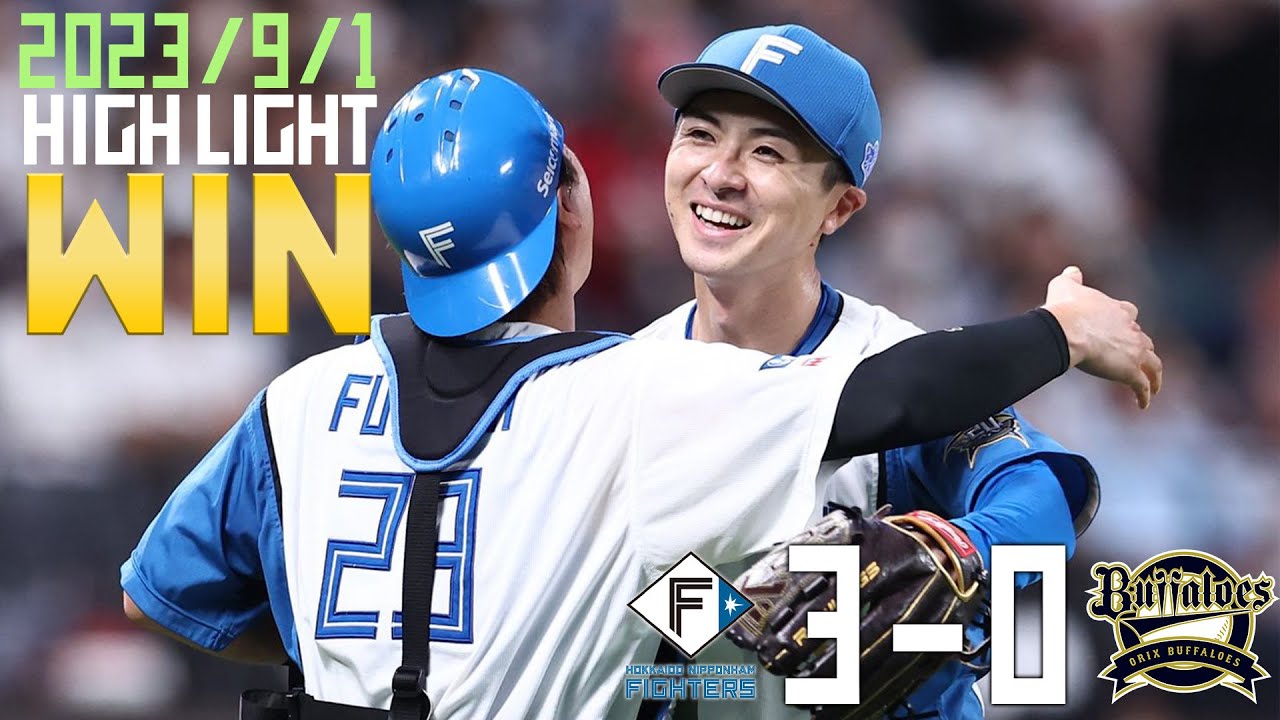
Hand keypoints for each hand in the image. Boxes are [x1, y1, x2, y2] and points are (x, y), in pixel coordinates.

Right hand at [1042, 267, 1162, 408]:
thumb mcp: (1065, 286)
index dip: (1126, 323)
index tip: (1123, 329)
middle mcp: (1132, 330)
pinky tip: (1142, 405)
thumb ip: (1071, 278)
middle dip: (1143, 351)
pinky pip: (1142, 387)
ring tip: (1154, 387)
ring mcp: (1134, 352)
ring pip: (1153, 365)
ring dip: (1155, 376)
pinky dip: (1144, 396)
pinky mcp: (1130, 371)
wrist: (1068, 329)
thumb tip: (1072, 270)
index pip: (1129, 315)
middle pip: (1145, 341)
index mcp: (1118, 311)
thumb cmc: (1064, 308)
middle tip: (1138, 361)